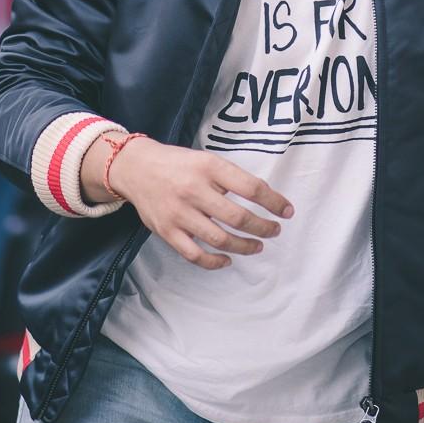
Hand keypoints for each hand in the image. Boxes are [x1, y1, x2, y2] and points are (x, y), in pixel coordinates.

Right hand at [103, 137, 293, 270]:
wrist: (136, 168)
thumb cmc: (178, 164)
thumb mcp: (206, 160)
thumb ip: (230, 178)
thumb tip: (264, 199)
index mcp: (209, 167)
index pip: (251, 187)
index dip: (274, 202)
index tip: (287, 211)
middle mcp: (194, 190)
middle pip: (238, 217)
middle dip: (263, 227)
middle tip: (274, 230)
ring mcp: (179, 213)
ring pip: (220, 239)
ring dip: (244, 246)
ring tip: (257, 245)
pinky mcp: (167, 231)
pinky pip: (195, 255)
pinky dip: (214, 262)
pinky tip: (228, 260)